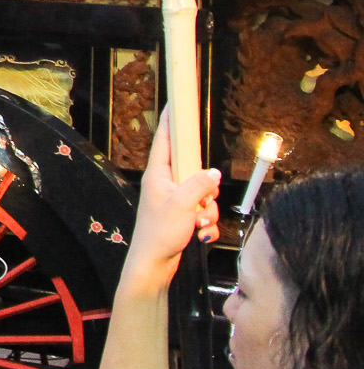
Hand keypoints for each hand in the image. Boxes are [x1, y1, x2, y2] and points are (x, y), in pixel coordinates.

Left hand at [125, 113, 221, 291]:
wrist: (154, 265)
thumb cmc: (160, 233)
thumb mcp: (183, 205)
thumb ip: (200, 185)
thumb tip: (213, 173)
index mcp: (157, 175)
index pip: (165, 141)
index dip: (171, 122)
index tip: (176, 103)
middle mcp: (165, 184)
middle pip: (195, 171)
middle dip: (206, 189)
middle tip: (201, 203)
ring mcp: (175, 200)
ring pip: (205, 194)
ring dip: (208, 210)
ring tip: (197, 223)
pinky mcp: (183, 216)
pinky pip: (205, 212)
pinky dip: (207, 224)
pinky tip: (199, 235)